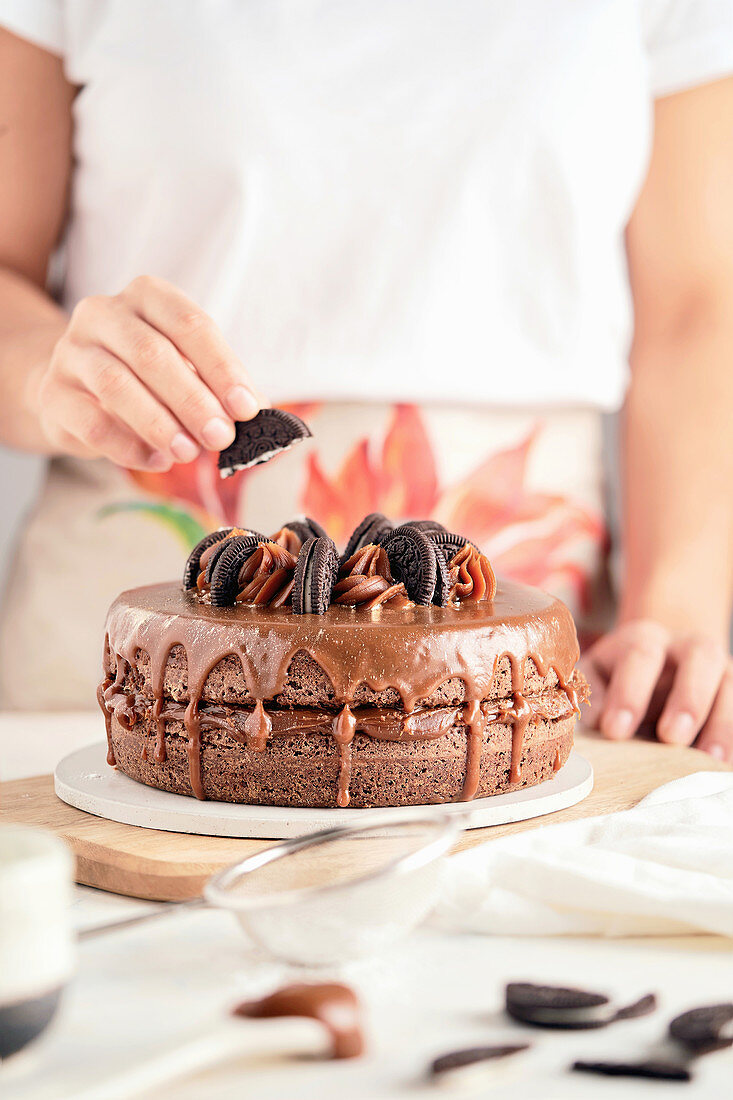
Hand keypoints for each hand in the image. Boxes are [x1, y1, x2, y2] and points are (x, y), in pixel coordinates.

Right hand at [35, 275, 262, 469]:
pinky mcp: (52, 393)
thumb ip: (220, 388)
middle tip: (221, 437)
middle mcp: (103, 314)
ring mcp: (72, 351)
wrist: (74, 386)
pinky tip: (156, 462)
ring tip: (189, 453)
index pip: (190, 325)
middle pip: (153, 354)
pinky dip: (128, 446)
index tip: (247, 408)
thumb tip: (264, 416)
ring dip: (160, 424)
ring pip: (117, 385)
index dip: (222, 368)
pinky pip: (90, 422)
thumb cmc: (146, 376)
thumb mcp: (186, 370)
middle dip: (193, 401)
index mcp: (147, 297)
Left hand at [580, 620, 732, 760]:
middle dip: (688, 697)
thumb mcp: (597, 677)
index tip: (615, 730)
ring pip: (730, 684)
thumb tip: (593, 721)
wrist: (661, 667)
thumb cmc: (619, 678)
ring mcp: (719, 669)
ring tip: (709, 758)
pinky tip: (723, 762)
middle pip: (700, 657)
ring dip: (721, 722)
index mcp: (645, 640)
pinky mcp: (732, 691)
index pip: (640, 655)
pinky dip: (731, 736)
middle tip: (672, 737)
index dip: (629, 692)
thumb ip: (592, 694)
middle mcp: (688, 647)